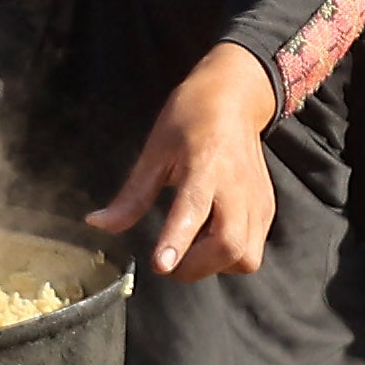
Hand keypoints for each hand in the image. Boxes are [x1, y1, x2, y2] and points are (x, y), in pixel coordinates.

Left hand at [88, 45, 279, 276]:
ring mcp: (257, 200)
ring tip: (193, 249)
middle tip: (170, 264)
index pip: (193, 210)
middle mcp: (237, 187)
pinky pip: (252, 250)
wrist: (235, 97)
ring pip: (246, 256)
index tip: (162, 265)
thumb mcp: (155, 151)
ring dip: (216, 266)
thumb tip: (98, 224)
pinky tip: (210, 238)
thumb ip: (132, 196)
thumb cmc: (190, 119)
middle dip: (197, 267)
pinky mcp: (266, 208)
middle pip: (229, 245)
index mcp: (205, 166)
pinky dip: (230, 257)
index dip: (177, 240)